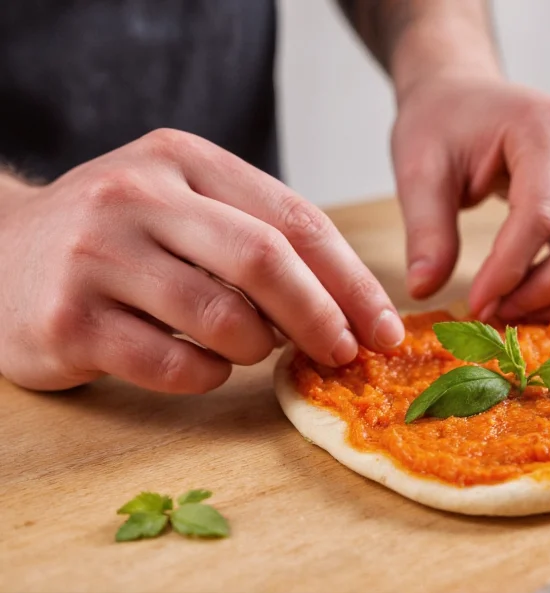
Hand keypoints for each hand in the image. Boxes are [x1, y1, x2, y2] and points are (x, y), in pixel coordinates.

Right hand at [0, 129, 403, 392]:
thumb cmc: (119, 239)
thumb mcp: (185, 208)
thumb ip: (258, 239)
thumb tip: (348, 307)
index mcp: (182, 160)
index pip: (295, 219)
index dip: (351, 280)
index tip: (385, 327)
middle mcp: (136, 196)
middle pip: (265, 260)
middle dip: (323, 317)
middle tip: (347, 354)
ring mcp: (97, 257)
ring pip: (222, 319)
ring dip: (258, 348)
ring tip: (251, 348)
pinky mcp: (68, 322)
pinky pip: (174, 365)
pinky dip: (209, 376)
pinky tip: (203, 365)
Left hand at [391, 75, 549, 321]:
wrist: (469, 99)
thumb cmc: (444, 127)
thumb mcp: (420, 171)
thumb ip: (426, 231)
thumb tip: (424, 289)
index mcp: (549, 126)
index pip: (542, 213)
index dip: (510, 270)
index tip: (478, 306)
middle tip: (503, 315)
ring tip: (525, 313)